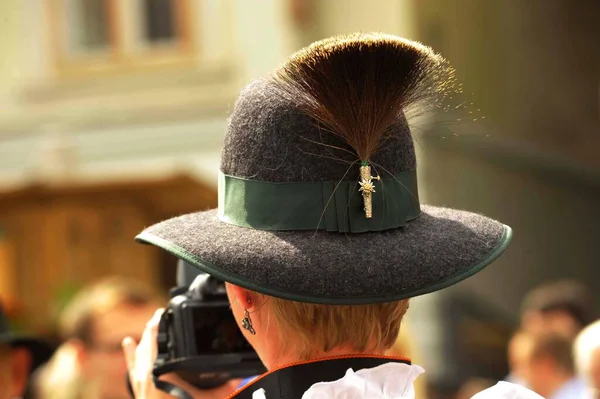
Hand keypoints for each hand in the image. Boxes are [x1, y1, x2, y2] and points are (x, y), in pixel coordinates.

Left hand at [122, 308, 242, 398]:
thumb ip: (224, 387)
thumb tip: (238, 375)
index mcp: (160, 373)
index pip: (155, 340)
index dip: (158, 324)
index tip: (163, 312)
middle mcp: (146, 376)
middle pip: (146, 345)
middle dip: (153, 329)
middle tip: (160, 316)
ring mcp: (140, 385)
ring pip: (138, 355)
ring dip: (144, 340)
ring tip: (150, 327)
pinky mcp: (138, 393)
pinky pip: (131, 369)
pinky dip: (130, 355)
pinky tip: (128, 342)